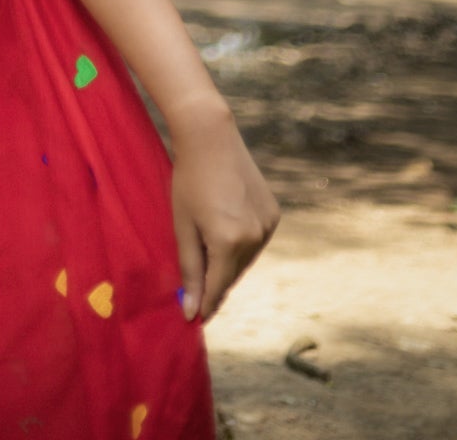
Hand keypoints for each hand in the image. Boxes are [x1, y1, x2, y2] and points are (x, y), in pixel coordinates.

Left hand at [169, 100, 279, 323]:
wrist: (211, 137)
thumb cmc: (188, 180)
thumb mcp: (183, 226)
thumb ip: (190, 271)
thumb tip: (192, 312)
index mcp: (228, 242)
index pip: (217, 288)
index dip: (205, 304)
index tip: (194, 318)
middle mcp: (255, 237)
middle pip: (232, 276)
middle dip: (215, 281)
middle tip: (196, 284)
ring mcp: (268, 225)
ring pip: (245, 260)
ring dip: (229, 262)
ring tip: (208, 244)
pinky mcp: (274, 213)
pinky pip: (256, 241)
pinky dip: (241, 243)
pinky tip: (226, 225)